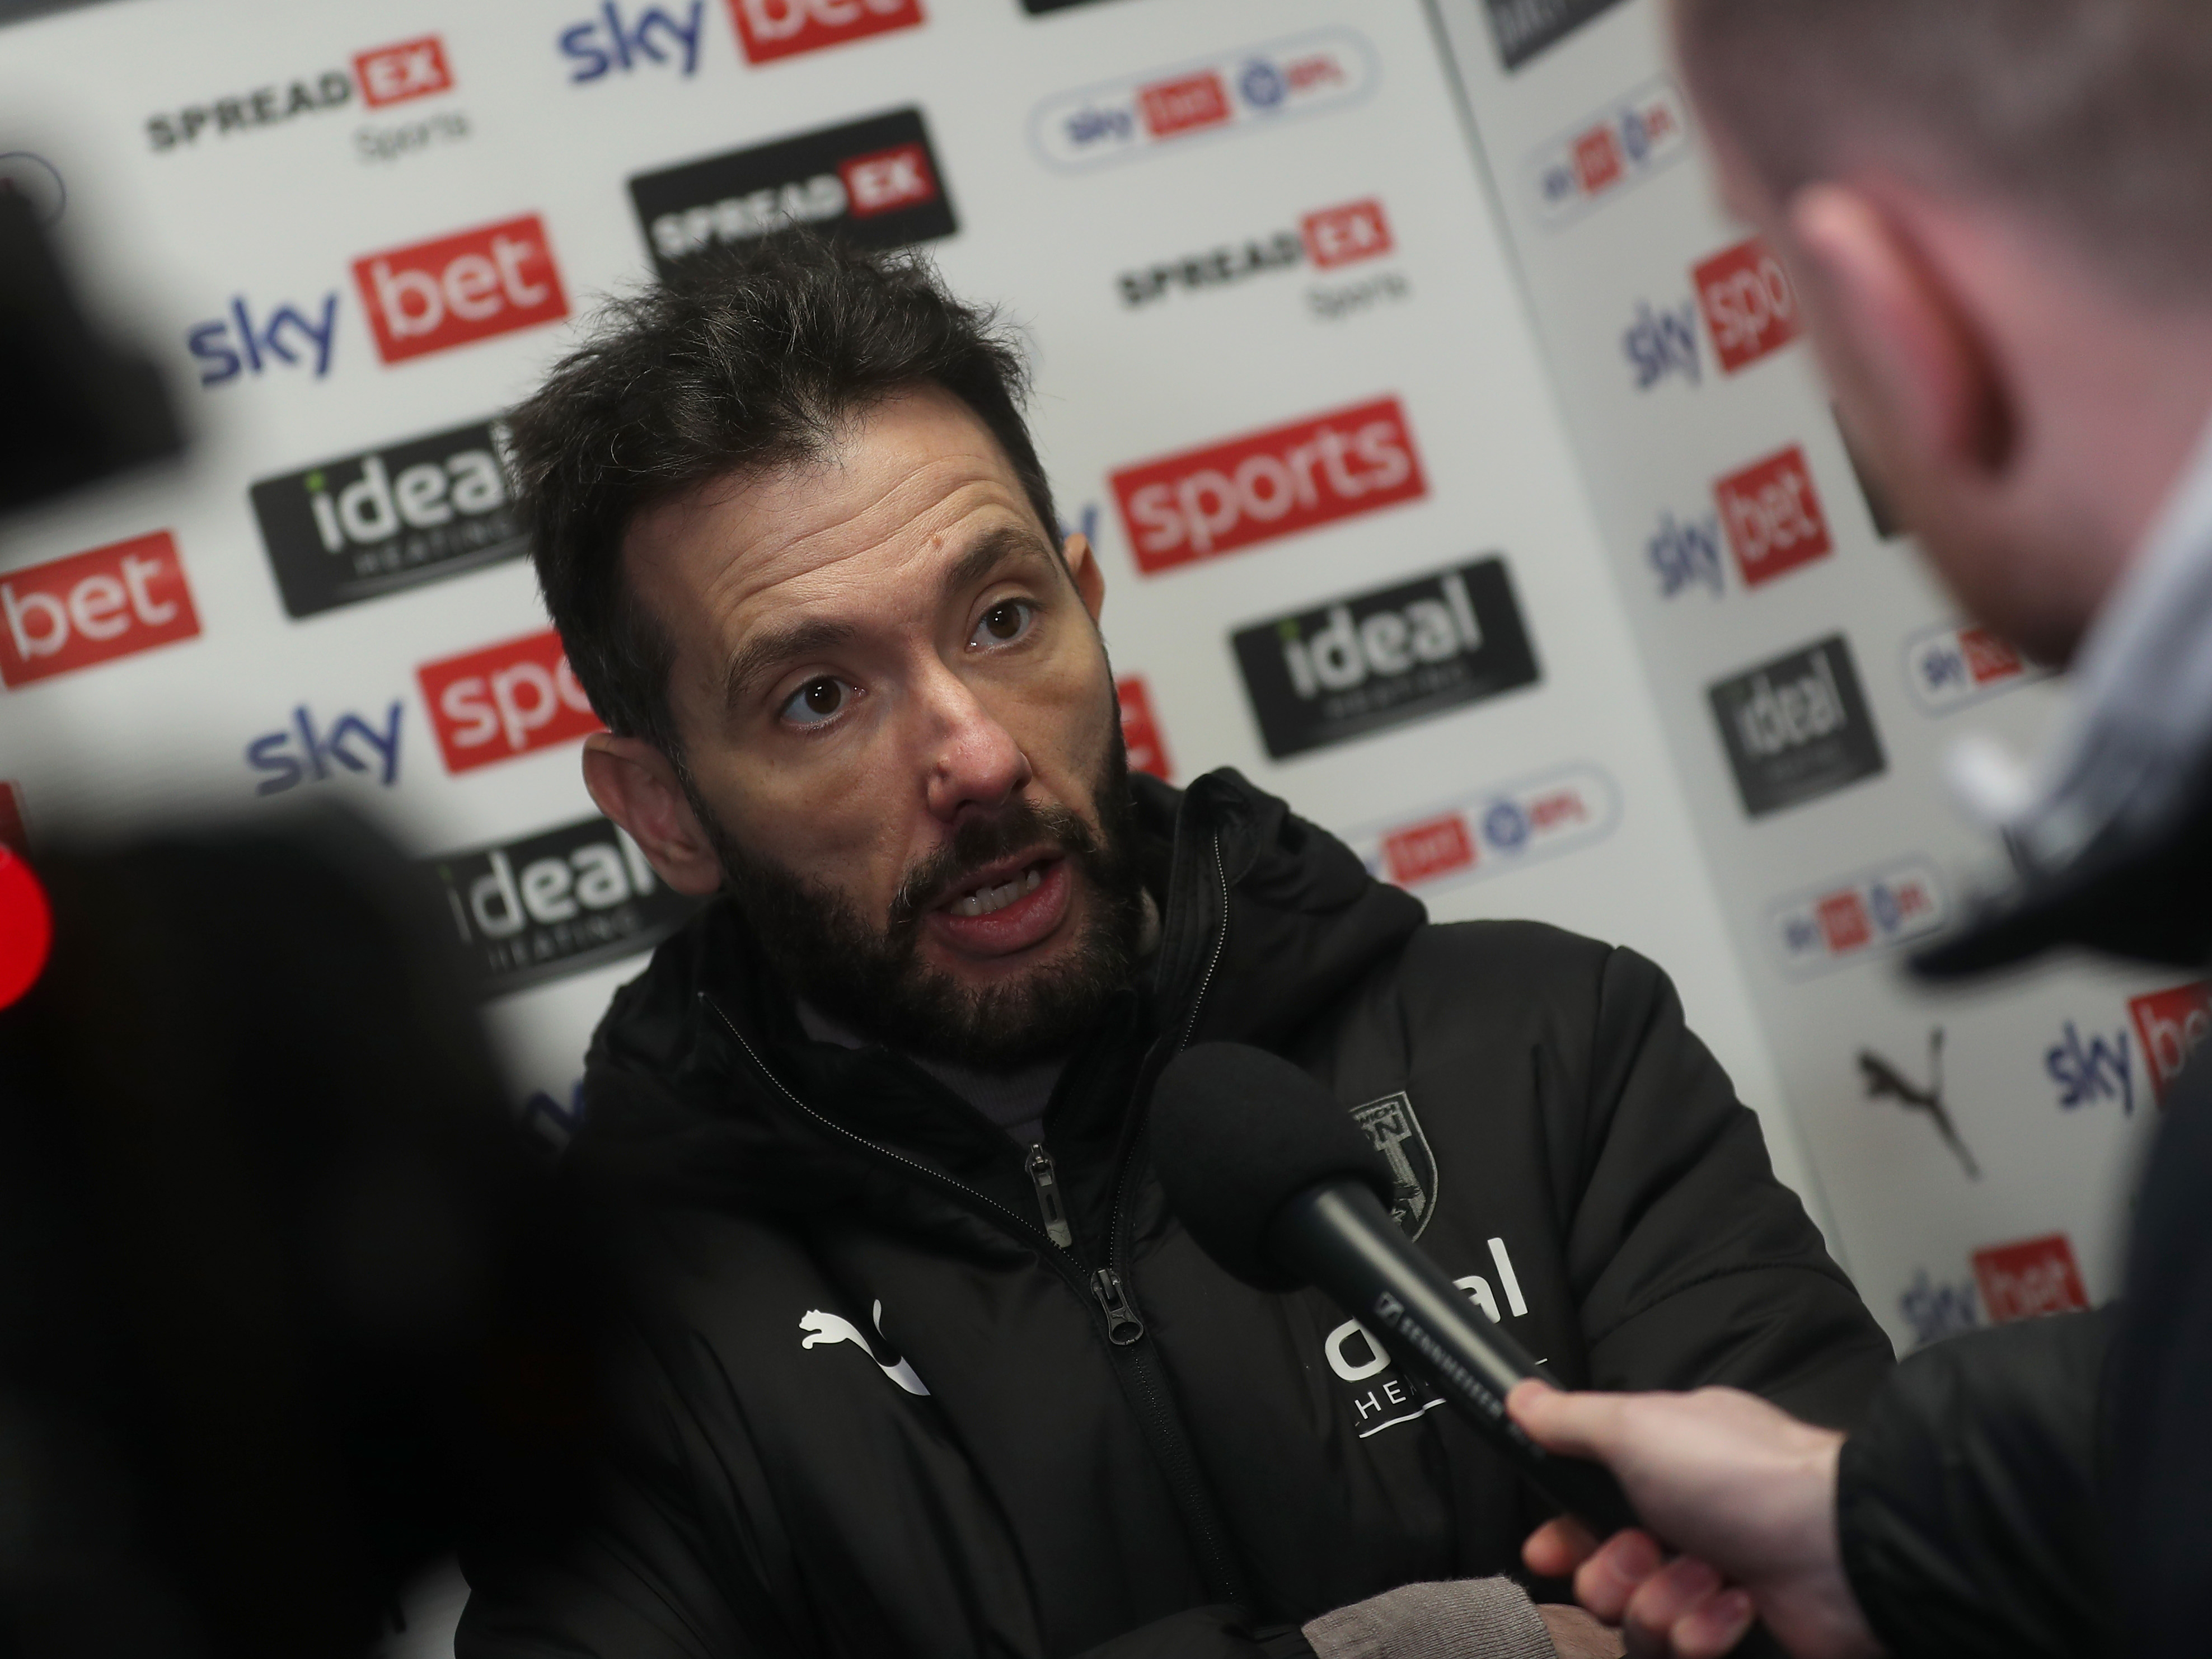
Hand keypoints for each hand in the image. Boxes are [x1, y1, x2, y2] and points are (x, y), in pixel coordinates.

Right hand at [1507, 1382, 1883, 1658]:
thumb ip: (1570, 1419)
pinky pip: (1685, 1651)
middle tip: (1643, 1555)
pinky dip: (1706, 1630)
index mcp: (1661, 1466)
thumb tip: (1519, 1397)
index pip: (1587, 1512)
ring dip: (1663, 1601)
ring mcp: (1714, 1582)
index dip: (1561, 1537)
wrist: (1839, 1550)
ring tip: (1706, 1578)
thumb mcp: (1636, 1426)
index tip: (1545, 1551)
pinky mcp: (1737, 1634)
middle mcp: (1685, 1524)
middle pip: (1603, 1574)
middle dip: (1612, 1574)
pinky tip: (1737, 1606)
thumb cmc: (1739, 1475)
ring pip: (1639, 1620)